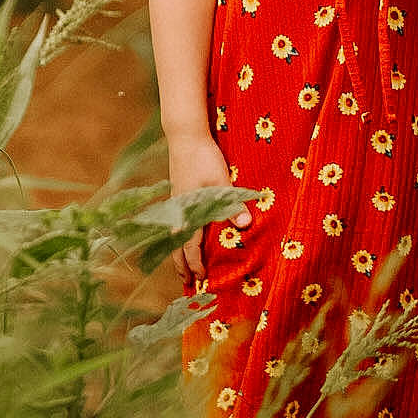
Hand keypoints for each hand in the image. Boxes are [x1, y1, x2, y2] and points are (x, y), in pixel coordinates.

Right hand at [166, 131, 250, 286]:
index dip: (196, 264)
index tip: (202, 279)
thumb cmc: (202, 158)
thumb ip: (231, 204)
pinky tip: (183, 234)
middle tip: (185, 282)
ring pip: (173, 234)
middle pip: (176, 244)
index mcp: (189, 211)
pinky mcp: (178, 191)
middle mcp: (179, 210)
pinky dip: (178, 235)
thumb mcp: (220, 181)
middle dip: (180, 265)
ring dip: (177, 251)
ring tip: (181, 264)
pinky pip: (176, 222)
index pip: (190, 246)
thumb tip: (244, 225)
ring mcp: (177, 201)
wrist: (184, 135)